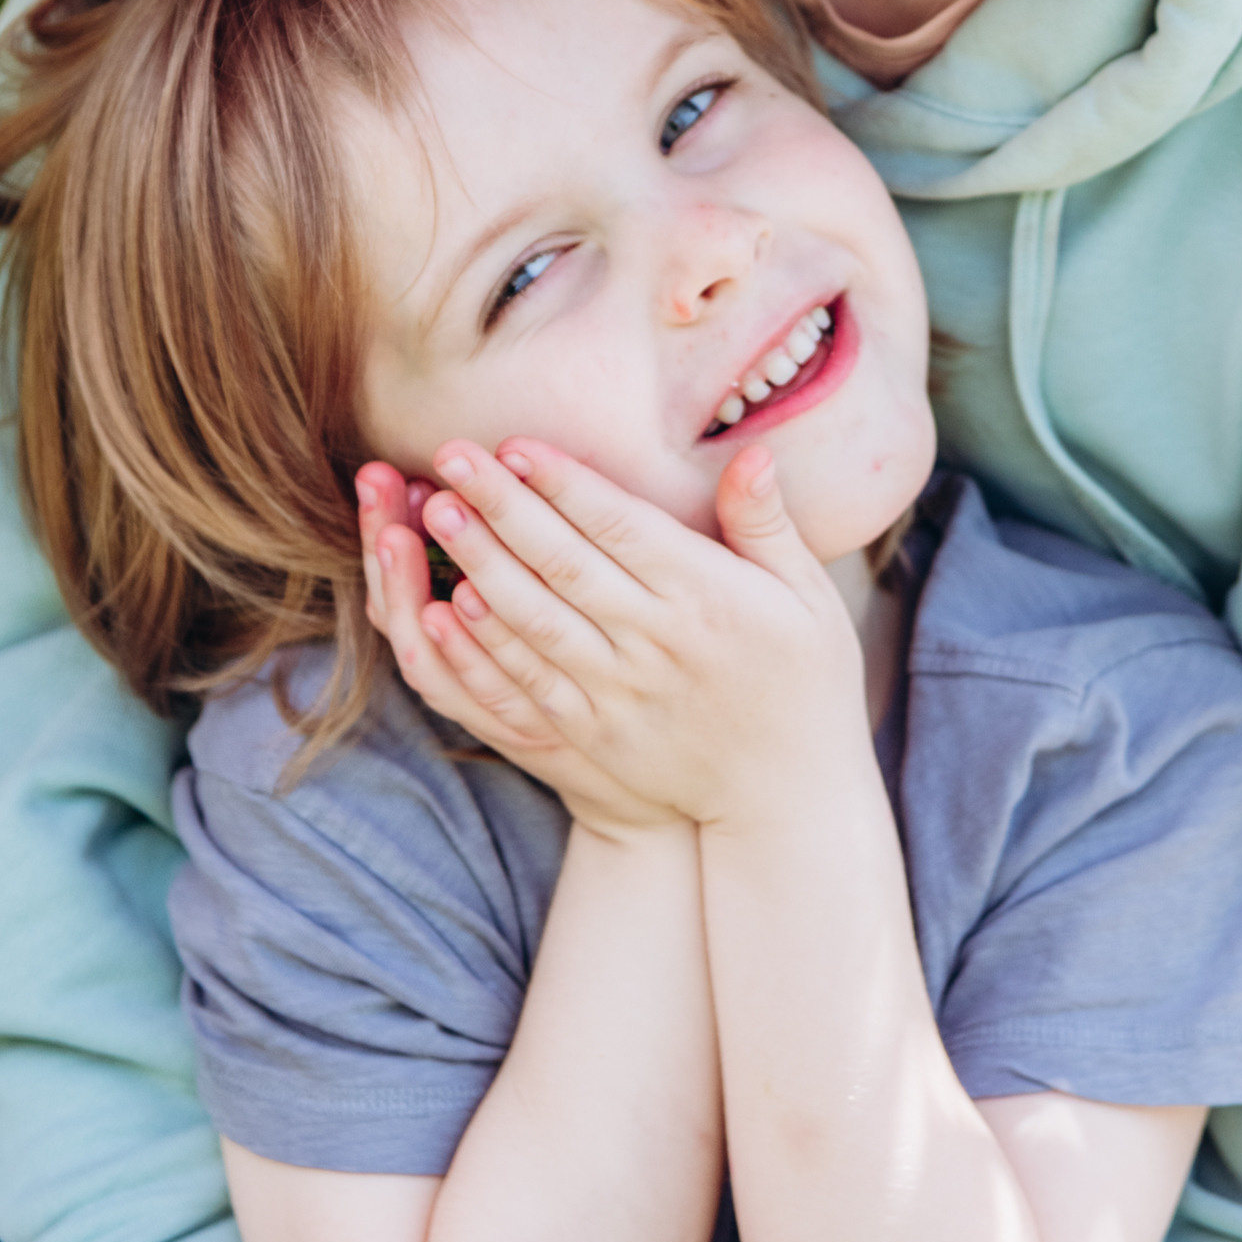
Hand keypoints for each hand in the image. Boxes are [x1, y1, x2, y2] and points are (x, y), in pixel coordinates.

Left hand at [411, 439, 871, 832]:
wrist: (789, 798)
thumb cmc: (805, 682)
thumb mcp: (807, 597)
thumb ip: (767, 524)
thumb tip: (753, 453)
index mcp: (706, 596)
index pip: (620, 525)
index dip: (564, 482)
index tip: (514, 443)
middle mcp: (657, 641)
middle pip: (563, 561)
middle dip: (502, 505)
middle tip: (450, 456)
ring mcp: (619, 692)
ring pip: (534, 618)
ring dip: (478, 563)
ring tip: (434, 513)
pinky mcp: (593, 735)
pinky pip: (527, 682)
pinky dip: (484, 644)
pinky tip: (443, 605)